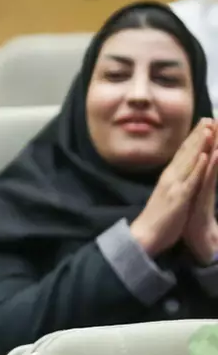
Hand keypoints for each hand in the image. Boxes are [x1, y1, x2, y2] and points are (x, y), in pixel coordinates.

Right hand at [132, 120, 215, 256]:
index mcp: (169, 177)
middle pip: (186, 152)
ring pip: (189, 161)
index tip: (204, 123)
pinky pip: (191, 180)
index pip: (183, 153)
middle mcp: (171, 177)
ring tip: (208, 129)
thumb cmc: (159, 218)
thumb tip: (181, 173)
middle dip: (198, 134)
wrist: (145, 236)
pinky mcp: (179, 198)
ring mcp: (174, 186)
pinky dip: (197, 166)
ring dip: (199, 144)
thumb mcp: (168, 195)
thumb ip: (175, 183)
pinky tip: (204, 155)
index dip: (194, 137)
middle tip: (209, 117)